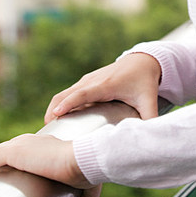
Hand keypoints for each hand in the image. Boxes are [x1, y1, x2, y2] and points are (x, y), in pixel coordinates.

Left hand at [0, 133, 101, 196]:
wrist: (81, 161)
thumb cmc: (87, 169)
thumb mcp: (87, 183)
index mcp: (50, 145)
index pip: (30, 149)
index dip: (20, 160)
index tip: (15, 174)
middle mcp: (36, 141)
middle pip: (12, 149)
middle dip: (2, 162)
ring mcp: (24, 145)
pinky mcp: (15, 152)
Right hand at [44, 52, 161, 123]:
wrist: (143, 60)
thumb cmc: (145, 81)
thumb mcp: (149, 100)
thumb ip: (150, 118)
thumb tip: (150, 137)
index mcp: (106, 86)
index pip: (82, 95)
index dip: (68, 104)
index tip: (56, 115)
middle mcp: (93, 81)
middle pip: (66, 94)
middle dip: (53, 110)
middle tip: (45, 132)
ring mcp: (88, 79)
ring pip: (64, 93)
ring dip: (54, 108)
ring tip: (49, 129)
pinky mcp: (87, 81)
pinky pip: (69, 92)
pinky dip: (60, 103)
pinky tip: (59, 118)